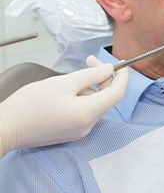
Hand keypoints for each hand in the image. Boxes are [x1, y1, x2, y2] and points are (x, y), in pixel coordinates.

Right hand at [0, 56, 128, 156]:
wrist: (6, 127)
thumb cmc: (32, 103)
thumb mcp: (64, 82)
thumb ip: (91, 75)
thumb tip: (110, 69)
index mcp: (89, 113)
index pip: (118, 94)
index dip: (123, 77)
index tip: (122, 63)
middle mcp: (88, 126)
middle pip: (107, 98)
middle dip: (103, 77)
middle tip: (90, 60)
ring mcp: (79, 131)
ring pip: (95, 103)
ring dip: (92, 86)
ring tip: (74, 75)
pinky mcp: (70, 132)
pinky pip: (85, 111)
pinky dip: (83, 96)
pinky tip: (68, 89)